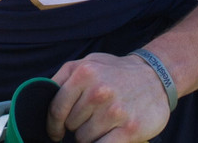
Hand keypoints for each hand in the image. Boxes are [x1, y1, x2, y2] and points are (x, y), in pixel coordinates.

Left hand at [49, 53, 170, 142]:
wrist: (155, 76)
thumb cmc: (116, 72)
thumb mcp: (88, 63)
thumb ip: (63, 78)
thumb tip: (42, 99)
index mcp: (84, 73)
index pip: (56, 109)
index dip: (53, 125)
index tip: (55, 132)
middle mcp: (99, 91)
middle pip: (70, 126)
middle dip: (77, 125)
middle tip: (91, 117)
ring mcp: (115, 111)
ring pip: (84, 140)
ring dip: (90, 136)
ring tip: (103, 123)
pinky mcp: (129, 129)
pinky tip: (107, 137)